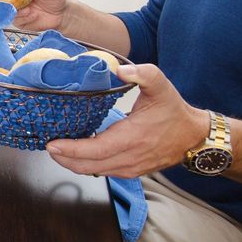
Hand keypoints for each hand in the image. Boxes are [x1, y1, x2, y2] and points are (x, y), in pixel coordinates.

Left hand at [45, 64, 207, 177]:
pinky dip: (86, 165)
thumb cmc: (174, 112)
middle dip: (64, 158)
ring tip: (57, 150)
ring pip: (94, 171)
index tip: (52, 144)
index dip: (71, 150)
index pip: (96, 150)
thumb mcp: (161, 86)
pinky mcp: (131, 171)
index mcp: (133, 137)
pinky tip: (77, 155)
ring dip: (73, 163)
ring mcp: (130, 168)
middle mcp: (130, 157)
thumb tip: (120, 69)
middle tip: (48, 146)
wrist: (193, 137)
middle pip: (88, 166)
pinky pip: (103, 172)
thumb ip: (142, 74)